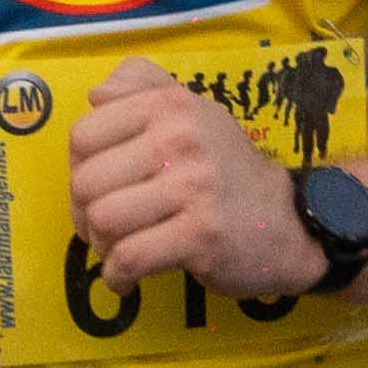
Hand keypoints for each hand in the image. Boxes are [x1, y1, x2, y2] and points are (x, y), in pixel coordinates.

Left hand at [68, 58, 329, 300]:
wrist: (290, 220)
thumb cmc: (226, 169)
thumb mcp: (191, 111)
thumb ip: (142, 88)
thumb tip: (94, 97)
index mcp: (169, 105)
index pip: (84, 135)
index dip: (77, 170)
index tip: (96, 190)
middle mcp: (181, 138)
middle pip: (86, 182)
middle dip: (84, 215)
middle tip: (105, 230)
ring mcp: (193, 187)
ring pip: (103, 220)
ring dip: (102, 247)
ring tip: (119, 251)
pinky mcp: (201, 235)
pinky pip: (130, 258)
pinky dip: (118, 277)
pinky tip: (127, 279)